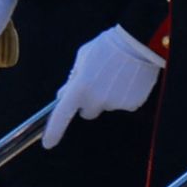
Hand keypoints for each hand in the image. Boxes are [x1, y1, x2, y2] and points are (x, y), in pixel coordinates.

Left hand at [43, 23, 162, 146]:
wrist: (138, 43)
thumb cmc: (106, 47)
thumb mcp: (82, 58)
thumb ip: (72, 79)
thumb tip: (63, 96)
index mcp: (79, 88)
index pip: (62, 114)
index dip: (53, 131)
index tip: (48, 143)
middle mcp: (96, 100)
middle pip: (86, 112)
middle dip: (88, 101)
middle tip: (96, 82)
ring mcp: (115, 104)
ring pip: (105, 106)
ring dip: (106, 95)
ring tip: (115, 75)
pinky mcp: (132, 104)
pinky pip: (122, 104)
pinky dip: (123, 95)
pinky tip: (127, 79)